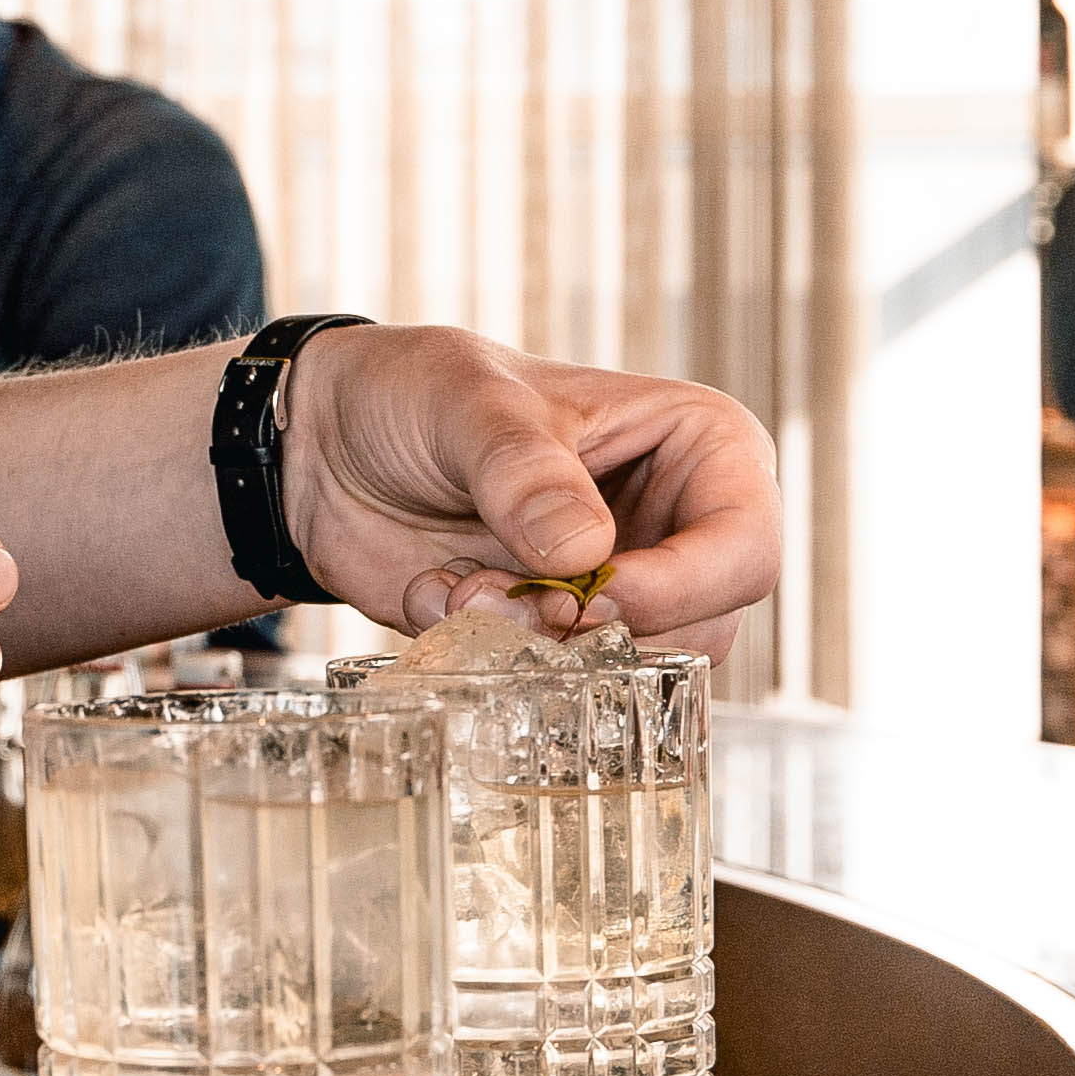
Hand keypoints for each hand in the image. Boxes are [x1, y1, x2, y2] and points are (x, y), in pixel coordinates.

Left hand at [282, 329, 781, 648]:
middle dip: (596, 625)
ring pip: (633, 665)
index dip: (684, 584)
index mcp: (701, 447)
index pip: (747, 543)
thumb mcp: (468, 402)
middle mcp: (678, 527)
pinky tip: (443, 591)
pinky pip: (558, 682)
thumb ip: (523, 469)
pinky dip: (492, 653)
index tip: (594, 592)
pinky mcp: (562, 636)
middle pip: (703, 624)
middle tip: (505, 592)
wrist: (327, 446)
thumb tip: (586, 552)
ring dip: (538, 644)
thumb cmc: (418, 393)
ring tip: (464, 583)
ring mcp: (623, 587)